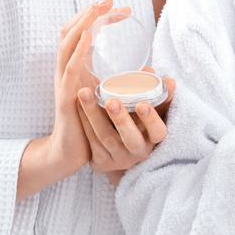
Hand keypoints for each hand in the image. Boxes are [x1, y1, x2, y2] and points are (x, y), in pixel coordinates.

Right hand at [17, 0, 115, 199]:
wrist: (72, 152)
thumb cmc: (90, 123)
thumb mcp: (105, 94)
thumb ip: (118, 80)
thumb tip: (146, 68)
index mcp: (75, 67)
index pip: (82, 34)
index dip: (97, 18)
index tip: (121, 8)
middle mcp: (66, 70)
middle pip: (71, 31)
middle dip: (89, 12)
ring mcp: (63, 81)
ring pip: (67, 43)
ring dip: (83, 23)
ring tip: (98, 8)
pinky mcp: (65, 95)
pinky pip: (69, 68)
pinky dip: (78, 50)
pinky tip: (88, 37)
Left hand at [77, 65, 175, 186]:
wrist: (122, 153)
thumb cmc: (140, 125)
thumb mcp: (152, 113)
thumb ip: (157, 94)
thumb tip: (156, 74)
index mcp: (153, 139)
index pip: (158, 131)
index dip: (151, 119)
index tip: (143, 103)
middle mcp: (138, 152)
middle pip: (131, 139)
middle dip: (121, 120)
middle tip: (112, 101)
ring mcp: (118, 158)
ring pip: (105, 137)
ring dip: (93, 115)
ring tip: (84, 93)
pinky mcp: (100, 161)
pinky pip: (90, 140)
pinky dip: (84, 121)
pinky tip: (77, 104)